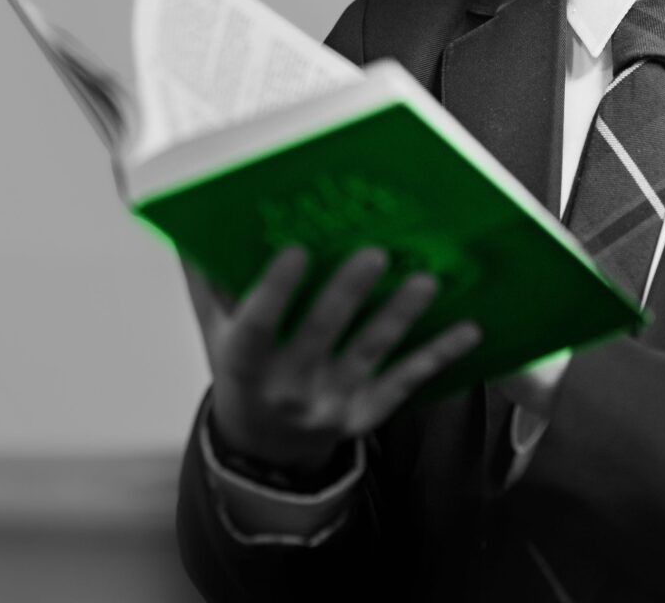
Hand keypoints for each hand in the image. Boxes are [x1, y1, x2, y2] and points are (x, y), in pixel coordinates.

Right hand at [183, 244, 482, 475]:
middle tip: (375, 253)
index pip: (258, 324)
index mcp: (243, 361)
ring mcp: (329, 402)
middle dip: (347, 294)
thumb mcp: (212, 331)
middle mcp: (286, 386)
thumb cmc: (241, 370)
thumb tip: (195, 216)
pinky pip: (404, 381)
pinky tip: (468, 330)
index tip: (296, 249)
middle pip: (320, 334)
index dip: (276, 289)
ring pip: (369, 354)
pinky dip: (437, 355)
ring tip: (427, 282)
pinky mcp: (366, 414)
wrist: (266, 448)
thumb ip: (206, 279)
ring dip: (399, 317)